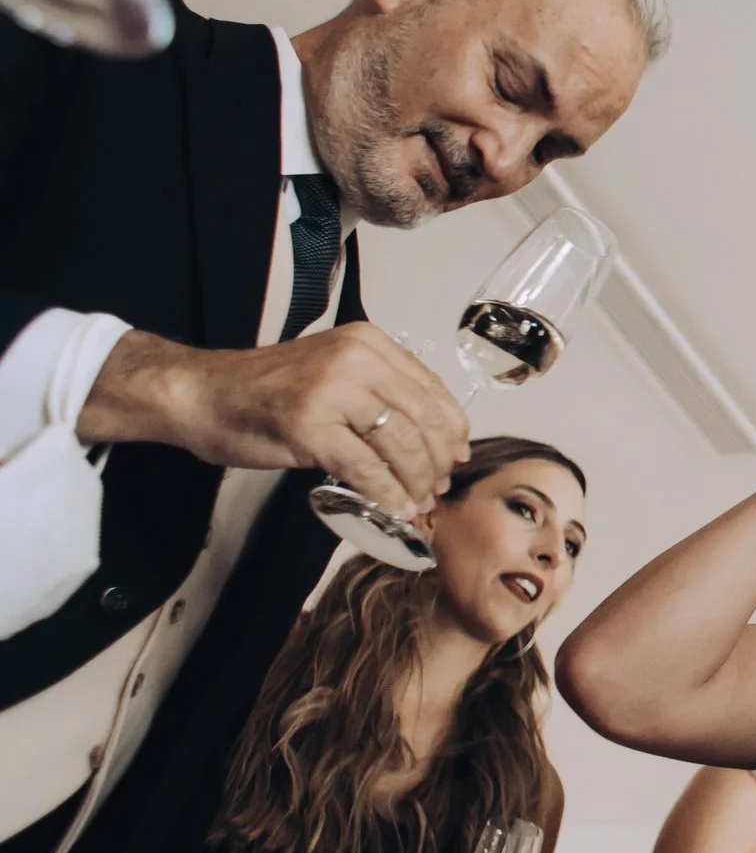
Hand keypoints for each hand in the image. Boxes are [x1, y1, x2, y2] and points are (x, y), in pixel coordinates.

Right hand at [75, 325, 470, 520]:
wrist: (201, 393)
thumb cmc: (265, 390)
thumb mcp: (333, 373)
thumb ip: (379, 392)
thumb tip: (431, 436)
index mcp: (368, 343)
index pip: (431, 388)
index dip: (452, 428)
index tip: (458, 454)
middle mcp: (355, 359)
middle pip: (423, 418)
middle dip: (438, 460)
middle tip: (438, 486)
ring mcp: (331, 391)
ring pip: (400, 444)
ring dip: (416, 481)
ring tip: (418, 502)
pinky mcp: (309, 426)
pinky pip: (365, 468)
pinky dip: (387, 493)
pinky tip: (395, 509)